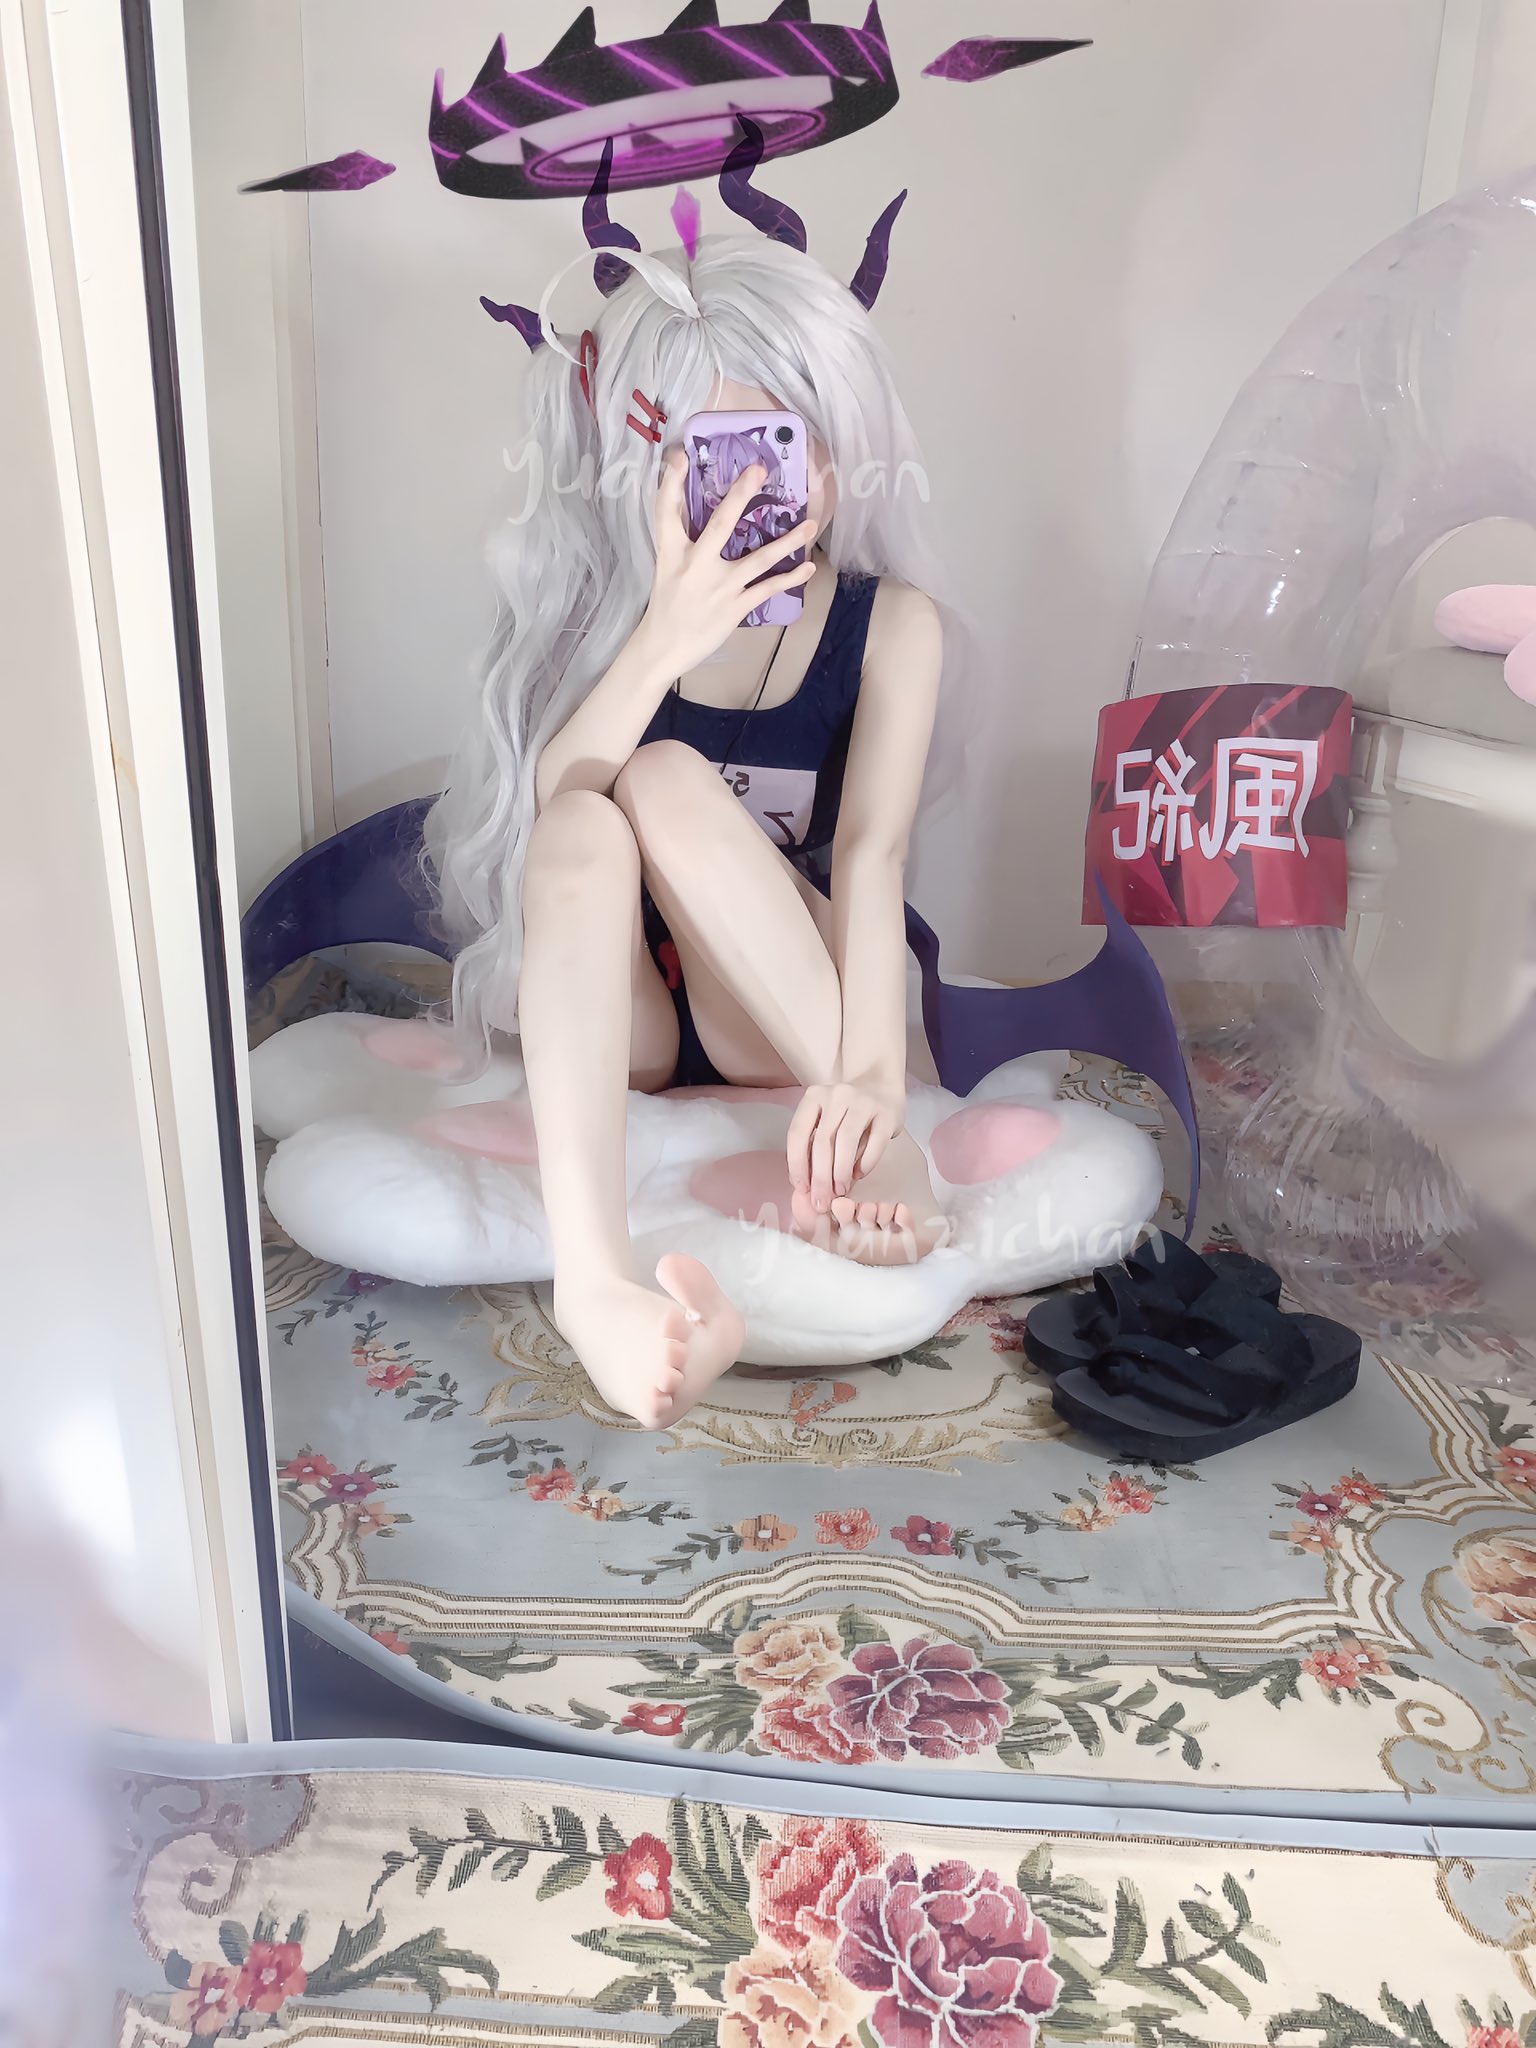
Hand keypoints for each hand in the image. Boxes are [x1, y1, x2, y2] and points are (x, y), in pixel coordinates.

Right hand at [638, 450, 816, 675]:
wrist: (663, 646)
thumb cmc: (667, 603)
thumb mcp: (666, 566)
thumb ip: (681, 538)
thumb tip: (697, 508)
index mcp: (672, 552)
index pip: (667, 511)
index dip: (671, 482)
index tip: (679, 456)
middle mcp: (695, 565)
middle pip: (720, 524)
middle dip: (739, 495)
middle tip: (758, 470)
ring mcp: (718, 587)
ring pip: (758, 559)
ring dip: (787, 542)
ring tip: (810, 525)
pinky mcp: (735, 607)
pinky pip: (767, 588)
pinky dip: (790, 578)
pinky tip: (809, 567)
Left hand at [787, 1082, 903, 1213]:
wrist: (881, 1085)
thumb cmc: (847, 1112)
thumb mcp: (826, 1120)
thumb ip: (816, 1146)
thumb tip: (810, 1187)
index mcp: (814, 1096)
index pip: (797, 1133)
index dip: (797, 1165)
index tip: (802, 1188)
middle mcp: (837, 1095)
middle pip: (822, 1141)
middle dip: (820, 1177)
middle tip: (821, 1201)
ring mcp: (863, 1101)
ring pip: (846, 1141)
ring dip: (841, 1172)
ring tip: (840, 1191)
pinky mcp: (886, 1113)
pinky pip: (875, 1143)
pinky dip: (865, 1163)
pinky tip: (859, 1175)